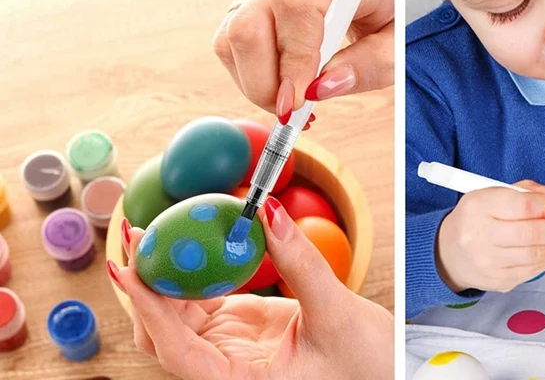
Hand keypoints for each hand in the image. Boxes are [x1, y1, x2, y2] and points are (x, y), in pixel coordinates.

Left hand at [107, 198, 392, 379]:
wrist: (386, 375)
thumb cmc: (366, 365)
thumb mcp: (335, 314)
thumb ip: (300, 263)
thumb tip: (267, 211)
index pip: (175, 349)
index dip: (147, 306)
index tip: (128, 266)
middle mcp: (222, 372)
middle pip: (162, 333)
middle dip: (144, 285)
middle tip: (138, 234)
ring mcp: (228, 352)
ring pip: (177, 318)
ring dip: (166, 276)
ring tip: (158, 232)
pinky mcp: (239, 332)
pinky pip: (204, 301)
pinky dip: (197, 271)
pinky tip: (197, 243)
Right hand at [213, 0, 393, 118]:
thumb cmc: (385, 13)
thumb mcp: (395, 39)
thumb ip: (369, 63)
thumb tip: (321, 89)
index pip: (294, 6)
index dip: (291, 60)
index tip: (297, 103)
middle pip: (247, 25)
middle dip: (265, 83)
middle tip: (296, 111)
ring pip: (231, 37)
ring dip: (256, 82)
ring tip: (292, 100)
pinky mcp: (246, 2)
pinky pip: (229, 41)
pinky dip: (250, 73)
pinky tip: (281, 84)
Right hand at [436, 180, 544, 293]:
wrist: (448, 252)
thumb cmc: (474, 219)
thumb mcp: (489, 194)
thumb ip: (522, 191)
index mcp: (478, 206)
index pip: (520, 205)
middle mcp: (480, 235)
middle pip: (531, 233)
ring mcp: (489, 262)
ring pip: (535, 255)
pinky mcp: (498, 281)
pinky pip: (533, 271)